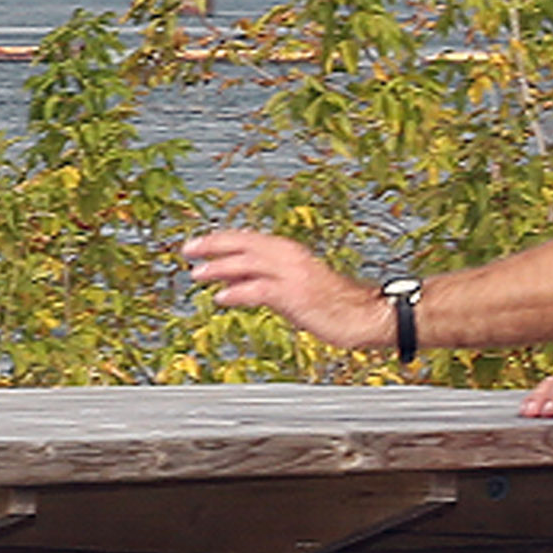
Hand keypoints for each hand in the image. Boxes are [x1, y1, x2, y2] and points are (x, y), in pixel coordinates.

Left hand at [177, 226, 388, 353]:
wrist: (365, 314)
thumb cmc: (331, 302)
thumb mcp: (292, 285)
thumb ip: (263, 280)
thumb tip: (228, 283)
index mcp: (288, 250)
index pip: (246, 238)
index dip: (218, 239)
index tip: (195, 244)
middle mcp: (289, 257)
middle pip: (243, 244)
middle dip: (212, 245)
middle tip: (187, 250)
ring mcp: (292, 275)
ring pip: (248, 263)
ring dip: (219, 267)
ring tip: (197, 273)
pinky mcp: (295, 296)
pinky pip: (259, 290)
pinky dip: (237, 293)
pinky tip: (221, 298)